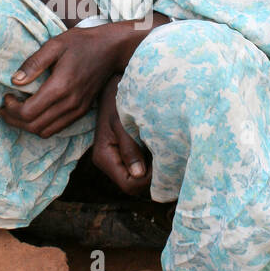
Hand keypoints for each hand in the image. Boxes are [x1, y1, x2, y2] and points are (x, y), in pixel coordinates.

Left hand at [0, 24, 128, 137]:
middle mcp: (69, 103)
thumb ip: (34, 63)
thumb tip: (14, 81)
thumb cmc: (82, 43)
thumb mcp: (55, 45)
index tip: (6, 97)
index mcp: (60, 86)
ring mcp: (77, 110)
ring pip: (45, 132)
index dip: (12, 109)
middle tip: (4, 108)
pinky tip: (34, 113)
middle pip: (34, 126)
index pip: (28, 112)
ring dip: (26, 126)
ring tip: (15, 113)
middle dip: (14, 120)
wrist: (111, 50)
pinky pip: (57, 129)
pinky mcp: (81, 112)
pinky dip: (41, 126)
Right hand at [91, 75, 150, 194]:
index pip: (129, 185)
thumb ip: (130, 148)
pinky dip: (151, 161)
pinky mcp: (124, 154)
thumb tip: (139, 174)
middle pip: (134, 185)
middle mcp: (108, 163)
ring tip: (160, 148)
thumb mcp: (123, 122)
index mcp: (104, 158)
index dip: (147, 179)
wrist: (113, 86)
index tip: (161, 161)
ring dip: (152, 168)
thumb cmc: (117, 100)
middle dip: (152, 175)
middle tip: (164, 154)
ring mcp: (116, 160)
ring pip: (138, 178)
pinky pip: (140, 168)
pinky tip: (156, 146)